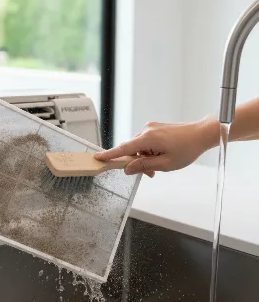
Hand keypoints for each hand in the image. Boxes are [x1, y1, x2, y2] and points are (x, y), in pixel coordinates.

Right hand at [95, 120, 217, 177]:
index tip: (98, 157)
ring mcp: (151, 127)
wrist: (202, 133)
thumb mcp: (165, 164)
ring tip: (160, 165)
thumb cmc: (187, 148)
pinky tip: (161, 156)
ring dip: (145, 157)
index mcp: (147, 138)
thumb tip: (128, 168)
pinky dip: (149, 151)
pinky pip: (145, 141)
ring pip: (139, 147)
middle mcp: (146, 130)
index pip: (123, 149)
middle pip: (131, 149)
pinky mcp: (155, 128)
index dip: (110, 155)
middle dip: (136, 162)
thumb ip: (144, 166)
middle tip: (150, 173)